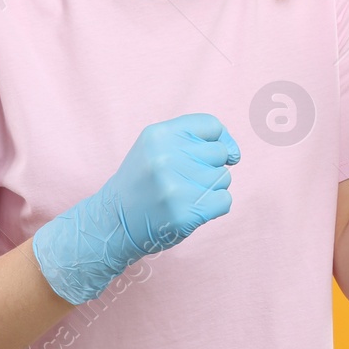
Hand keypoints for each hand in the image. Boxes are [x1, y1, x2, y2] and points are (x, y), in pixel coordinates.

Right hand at [32, 113, 241, 304]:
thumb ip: (192, 138)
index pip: (211, 125)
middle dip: (210, 166)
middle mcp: (166, 157)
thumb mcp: (155, 147)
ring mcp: (175, 186)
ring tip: (183, 194)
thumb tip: (234, 152)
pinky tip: (191, 208)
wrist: (113, 222)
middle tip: (184, 179)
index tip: (212, 153)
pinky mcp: (184, 213)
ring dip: (210, 188)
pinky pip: (225, 201)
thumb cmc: (143, 182)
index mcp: (158, 135)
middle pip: (220, 152)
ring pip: (224, 177)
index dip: (220, 138)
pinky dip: (214, 206)